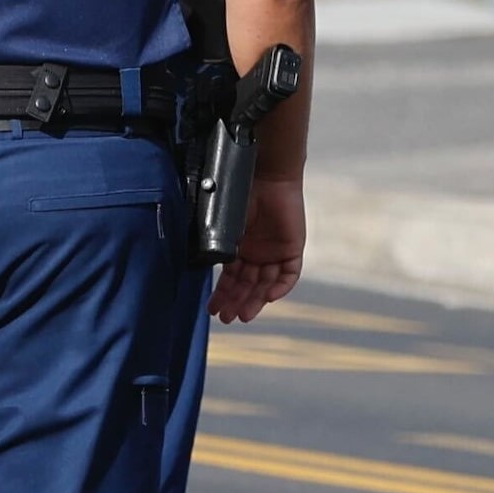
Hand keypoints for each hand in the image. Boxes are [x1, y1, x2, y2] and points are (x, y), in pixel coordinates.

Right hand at [210, 177, 305, 323]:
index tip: (212, 309)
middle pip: (248, 285)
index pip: (230, 278)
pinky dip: (280, 287)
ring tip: (243, 315)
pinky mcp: (293, 248)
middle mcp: (257, 254)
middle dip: (237, 302)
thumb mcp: (222, 224)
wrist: (266, 174)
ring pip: (266, 283)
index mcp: (238, 248)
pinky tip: (267, 298)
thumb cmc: (240, 194)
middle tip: (226, 318)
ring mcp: (275, 252)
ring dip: (255, 300)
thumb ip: (216, 245)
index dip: (222, 295)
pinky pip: (290, 274)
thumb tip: (200, 266)